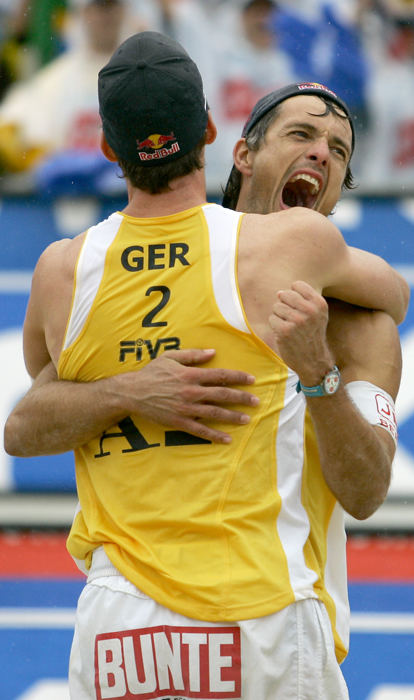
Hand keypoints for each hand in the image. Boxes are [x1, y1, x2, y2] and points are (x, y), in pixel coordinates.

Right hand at [112, 348, 258, 443]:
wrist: (132, 393)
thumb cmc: (151, 373)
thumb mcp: (170, 357)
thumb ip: (192, 355)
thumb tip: (212, 352)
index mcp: (191, 375)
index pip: (220, 375)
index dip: (238, 377)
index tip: (252, 380)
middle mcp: (191, 392)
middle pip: (222, 395)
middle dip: (241, 398)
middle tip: (256, 402)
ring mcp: (186, 408)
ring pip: (215, 413)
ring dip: (232, 417)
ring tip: (247, 419)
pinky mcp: (179, 422)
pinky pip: (200, 430)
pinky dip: (214, 435)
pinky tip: (227, 439)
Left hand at [269, 281, 333, 383]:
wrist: (314, 361)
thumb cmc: (312, 334)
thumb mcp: (317, 314)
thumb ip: (303, 299)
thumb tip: (279, 293)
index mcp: (319, 304)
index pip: (297, 285)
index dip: (293, 295)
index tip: (299, 307)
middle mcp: (310, 311)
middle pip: (284, 294)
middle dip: (284, 305)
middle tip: (292, 319)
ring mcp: (297, 321)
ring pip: (276, 307)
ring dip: (279, 317)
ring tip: (290, 327)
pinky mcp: (285, 331)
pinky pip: (272, 319)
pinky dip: (275, 326)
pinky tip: (285, 334)